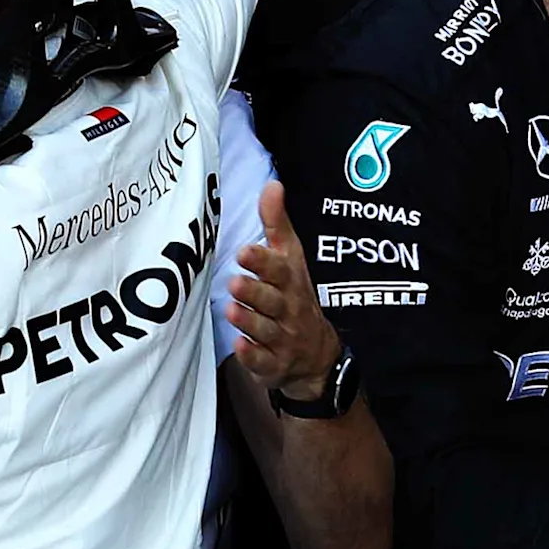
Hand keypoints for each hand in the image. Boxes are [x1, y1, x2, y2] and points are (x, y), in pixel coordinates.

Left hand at [225, 180, 343, 403]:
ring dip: (249, 320)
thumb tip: (273, 184)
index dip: (263, 262)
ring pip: (265, 330)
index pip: (280, 270)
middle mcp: (289, 310)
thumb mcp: (290, 260)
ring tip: (231, 309)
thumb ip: (277, 224)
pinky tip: (239, 347)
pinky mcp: (273, 365)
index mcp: (291, 283)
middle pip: (273, 300)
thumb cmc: (294, 297)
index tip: (245, 251)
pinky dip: (252, 355)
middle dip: (255, 291)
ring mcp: (283, 340)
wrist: (316, 357)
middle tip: (235, 281)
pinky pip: (263, 361)